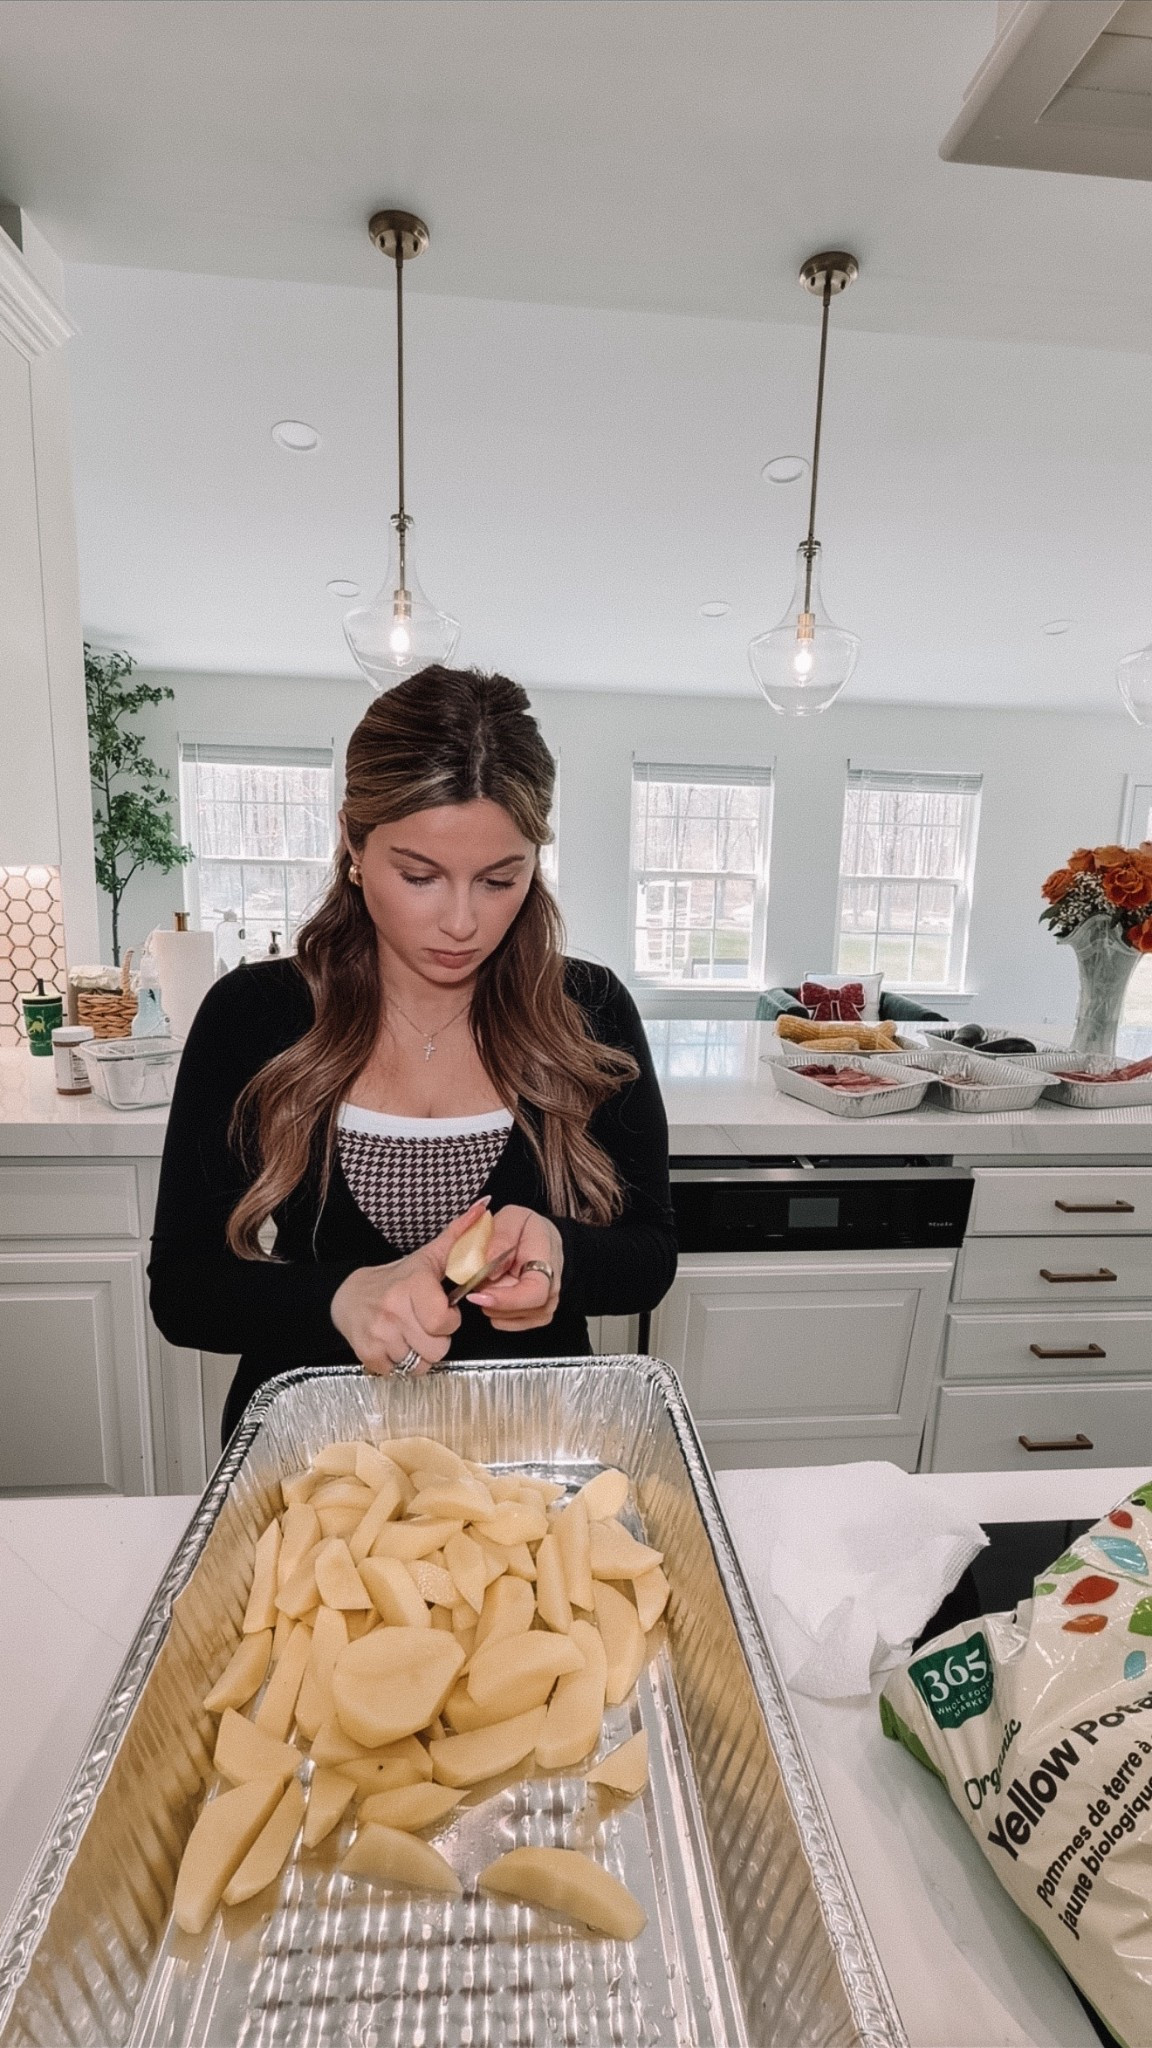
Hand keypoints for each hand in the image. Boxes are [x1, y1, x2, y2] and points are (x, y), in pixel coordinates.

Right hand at [330, 1198, 489, 1374]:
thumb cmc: (396, 1279)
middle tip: (425, 1324)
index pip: (444, 1321)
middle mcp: (393, 1309)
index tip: (442, 1310)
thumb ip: (458, 1236)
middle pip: (437, 1347)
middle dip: (437, 1340)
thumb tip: (484, 1206)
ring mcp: (378, 1333)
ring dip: (420, 1353)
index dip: (449, 1319)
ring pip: (420, 1364)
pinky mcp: (367, 1353)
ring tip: (411, 1334)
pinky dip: (401, 1364)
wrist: (347, 1297)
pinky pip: (399, 1372)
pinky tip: (396, 1344)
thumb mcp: (426, 1257)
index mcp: (412, 1285)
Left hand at [466, 1205, 563, 1331]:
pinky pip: (507, 1323)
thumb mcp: (512, 1218)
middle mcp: (552, 1290)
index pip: (534, 1293)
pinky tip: (492, 1294)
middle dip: (490, 1301)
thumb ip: (501, 1239)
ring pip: (510, 1320)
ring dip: (490, 1305)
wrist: (543, 1238)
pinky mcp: (536, 1315)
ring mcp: (545, 1306)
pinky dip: (494, 1312)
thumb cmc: (526, 1228)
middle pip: (519, 1311)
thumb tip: (489, 1269)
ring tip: (487, 1283)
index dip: (505, 1300)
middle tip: (475, 1283)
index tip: (478, 1296)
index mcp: (547, 1263)